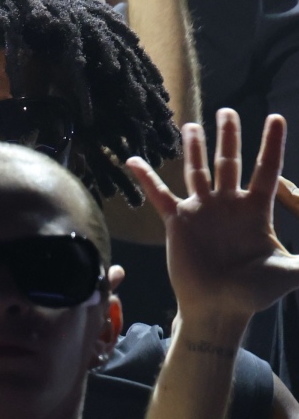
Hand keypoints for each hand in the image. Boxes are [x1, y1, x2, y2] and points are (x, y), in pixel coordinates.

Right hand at [127, 110, 298, 330]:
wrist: (219, 308)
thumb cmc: (256, 292)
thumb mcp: (291, 272)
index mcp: (256, 211)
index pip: (267, 170)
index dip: (271, 145)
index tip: (276, 118)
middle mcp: (228, 205)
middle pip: (230, 162)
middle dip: (229, 137)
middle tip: (228, 111)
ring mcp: (202, 210)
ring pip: (197, 171)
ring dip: (194, 147)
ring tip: (192, 124)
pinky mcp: (177, 221)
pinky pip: (159, 194)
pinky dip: (146, 178)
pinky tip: (134, 160)